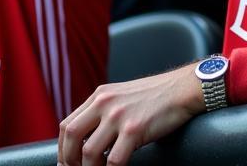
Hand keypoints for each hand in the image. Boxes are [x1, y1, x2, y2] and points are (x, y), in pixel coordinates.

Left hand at [58, 65, 203, 165]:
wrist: (183, 89)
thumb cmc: (156, 96)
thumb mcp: (123, 97)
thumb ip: (104, 112)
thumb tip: (87, 141)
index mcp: (100, 95)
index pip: (67, 125)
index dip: (63, 149)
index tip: (67, 163)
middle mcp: (105, 102)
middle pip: (71, 136)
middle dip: (69, 161)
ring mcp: (119, 115)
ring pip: (89, 152)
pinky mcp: (134, 129)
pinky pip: (113, 160)